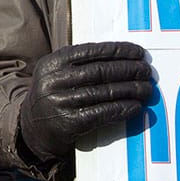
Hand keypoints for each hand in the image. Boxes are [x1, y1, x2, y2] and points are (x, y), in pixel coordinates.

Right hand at [19, 42, 152, 162]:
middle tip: (147, 71)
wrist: (32, 129)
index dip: (117, 50)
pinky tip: (135, 106)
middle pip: (99, 71)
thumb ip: (79, 64)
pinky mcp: (68, 124)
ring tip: (147, 89)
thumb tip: (123, 58)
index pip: (90, 51)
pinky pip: (101, 113)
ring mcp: (59, 103)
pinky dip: (121, 109)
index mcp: (51, 63)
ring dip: (130, 90)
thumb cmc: (53, 96)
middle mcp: (53, 81)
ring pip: (103, 92)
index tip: (138, 52)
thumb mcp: (56, 74)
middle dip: (128, 70)